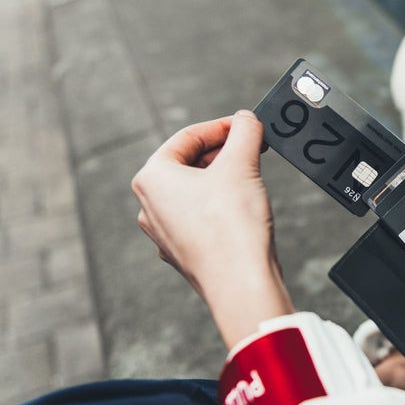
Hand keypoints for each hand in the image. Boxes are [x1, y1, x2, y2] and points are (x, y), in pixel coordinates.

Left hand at [132, 111, 293, 348]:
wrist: (240, 285)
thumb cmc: (232, 228)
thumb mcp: (242, 164)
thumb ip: (245, 132)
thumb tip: (247, 119)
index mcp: (151, 178)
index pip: (188, 137)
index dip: (223, 126)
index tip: (248, 126)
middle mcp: (150, 205)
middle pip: (189, 163)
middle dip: (223, 153)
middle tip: (254, 148)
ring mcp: (165, 233)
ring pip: (195, 192)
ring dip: (224, 179)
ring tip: (252, 177)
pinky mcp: (184, 253)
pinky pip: (201, 219)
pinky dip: (222, 207)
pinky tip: (245, 210)